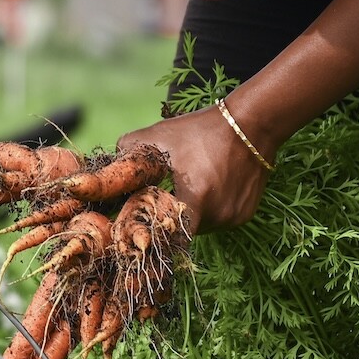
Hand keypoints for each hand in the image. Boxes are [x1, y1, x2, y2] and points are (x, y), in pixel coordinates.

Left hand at [117, 101, 271, 232]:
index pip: (168, 234)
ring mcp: (234, 218)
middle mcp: (218, 215)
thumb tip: (107, 166)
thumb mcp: (160, 136)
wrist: (251, 124)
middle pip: (183, 229)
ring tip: (190, 188)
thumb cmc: (201, 129)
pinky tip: (210, 187)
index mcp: (196, 200)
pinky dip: (210, 210)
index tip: (144, 222)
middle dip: (170, 217)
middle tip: (163, 199)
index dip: (154, 229)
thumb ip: (128, 150)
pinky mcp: (245, 215)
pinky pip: (219, 220)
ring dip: (192, 214)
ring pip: (202, 227)